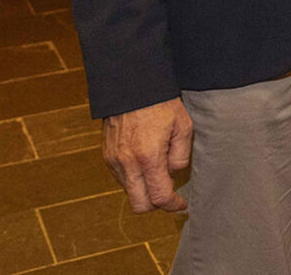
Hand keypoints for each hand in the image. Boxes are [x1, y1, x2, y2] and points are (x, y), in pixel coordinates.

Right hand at [102, 98, 192, 212]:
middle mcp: (127, 163)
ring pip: (129, 191)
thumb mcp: (183, 127)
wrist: (132, 85)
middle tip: (169, 194)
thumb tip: (172, 174)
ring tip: (159, 171)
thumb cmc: (161, 104)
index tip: (181, 204)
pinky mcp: (107, 155)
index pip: (159, 197)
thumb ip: (180, 156)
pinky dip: (134, 178)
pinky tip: (145, 163)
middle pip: (140, 204)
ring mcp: (114, 160)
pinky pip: (121, 178)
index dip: (173, 205)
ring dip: (144, 189)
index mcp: (148, 158)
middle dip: (156, 205)